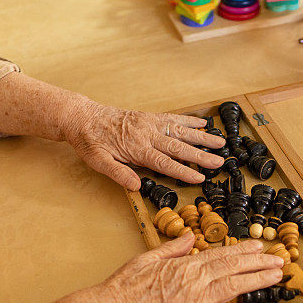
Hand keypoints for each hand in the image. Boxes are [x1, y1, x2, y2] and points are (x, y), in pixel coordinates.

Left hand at [64, 102, 225, 189]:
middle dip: (201, 154)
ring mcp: (149, 123)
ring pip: (180, 130)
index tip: (200, 177)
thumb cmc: (89, 141)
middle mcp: (146, 134)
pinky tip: (202, 123)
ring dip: (201, 136)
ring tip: (220, 141)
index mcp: (136, 148)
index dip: (184, 171)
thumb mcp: (98, 161)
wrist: (82, 117)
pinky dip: (189, 120)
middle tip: (219, 161)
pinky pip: (172, 118)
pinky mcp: (149, 116)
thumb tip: (136, 186)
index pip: (165, 162)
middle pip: (179, 146)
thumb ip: (118, 173)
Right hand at [94, 233, 284, 302]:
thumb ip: (173, 248)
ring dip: (258, 281)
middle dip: (259, 262)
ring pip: (235, 288)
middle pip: (234, 268)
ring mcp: (198, 302)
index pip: (221, 254)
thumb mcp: (148, 258)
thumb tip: (190, 236)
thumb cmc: (125, 288)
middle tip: (279, 259)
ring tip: (276, 276)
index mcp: (185, 265)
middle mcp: (196, 281)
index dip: (243, 250)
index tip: (259, 245)